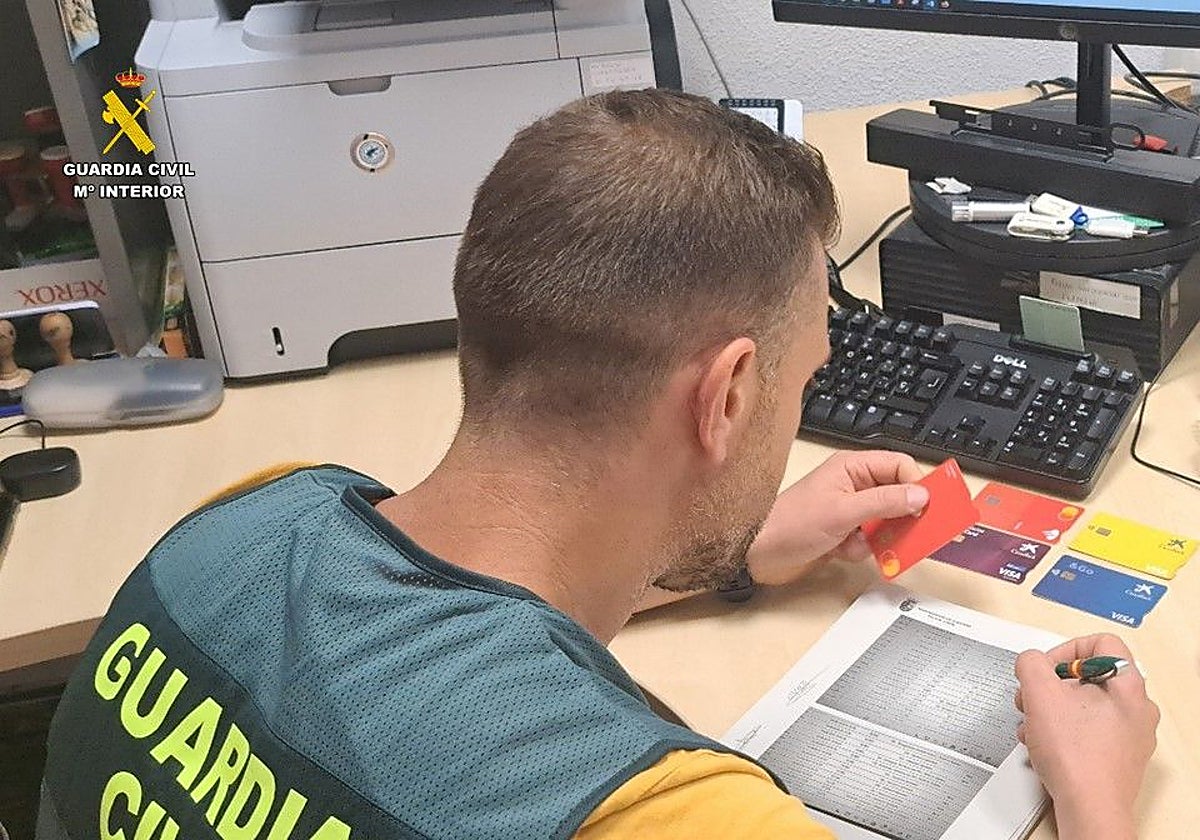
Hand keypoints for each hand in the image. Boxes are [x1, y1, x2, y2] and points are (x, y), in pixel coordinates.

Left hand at [745, 450, 928, 585]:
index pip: (898, 465)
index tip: (930, 506)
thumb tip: (920, 495)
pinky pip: (872, 540)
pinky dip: (863, 550)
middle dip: (904, 516)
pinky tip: (843, 552)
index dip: (917, 484)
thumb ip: (884, 503)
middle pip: (898, 495)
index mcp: (852, 467)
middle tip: (916, 532)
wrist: (759, 556)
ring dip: (880, 537)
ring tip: (863, 544)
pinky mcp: (845, 533)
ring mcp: (850, 510)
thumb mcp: (843, 512)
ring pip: (887, 521)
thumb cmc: (790, 524)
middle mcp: (853, 485)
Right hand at [1014, 634, 1158, 839]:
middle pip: (1089, 676)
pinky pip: (1088, 730)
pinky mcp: (1119, 756)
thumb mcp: (1040, 694)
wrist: (1089, 807)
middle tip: (1034, 696)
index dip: (1066, 649)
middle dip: (1052, 684)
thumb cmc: (1077, 757)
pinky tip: (1043, 744)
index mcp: (1129, 685)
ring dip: (1052, 709)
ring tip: (1034, 724)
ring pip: (1085, 705)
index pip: (1102, 642)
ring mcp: (1130, 735)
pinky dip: (1063, 731)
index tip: (1047, 668)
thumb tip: (1030, 661)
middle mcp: (1137, 709)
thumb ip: (1031, 664)